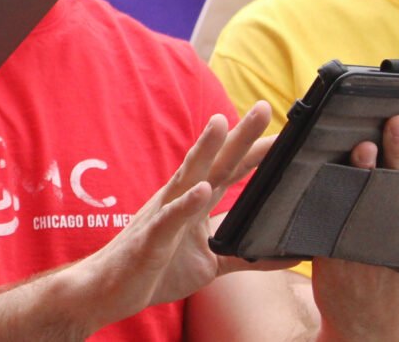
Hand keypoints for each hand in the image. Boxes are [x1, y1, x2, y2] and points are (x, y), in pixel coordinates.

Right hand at [63, 102, 288, 330]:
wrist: (110, 290)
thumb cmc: (156, 270)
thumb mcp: (210, 264)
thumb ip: (245, 256)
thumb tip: (288, 256)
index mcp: (194, 201)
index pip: (231, 171)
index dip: (256, 151)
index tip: (286, 134)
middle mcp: (179, 199)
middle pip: (215, 162)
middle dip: (238, 136)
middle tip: (262, 107)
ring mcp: (164, 215)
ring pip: (188, 177)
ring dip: (204, 150)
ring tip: (221, 124)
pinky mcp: (152, 239)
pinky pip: (170, 218)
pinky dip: (185, 204)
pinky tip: (201, 190)